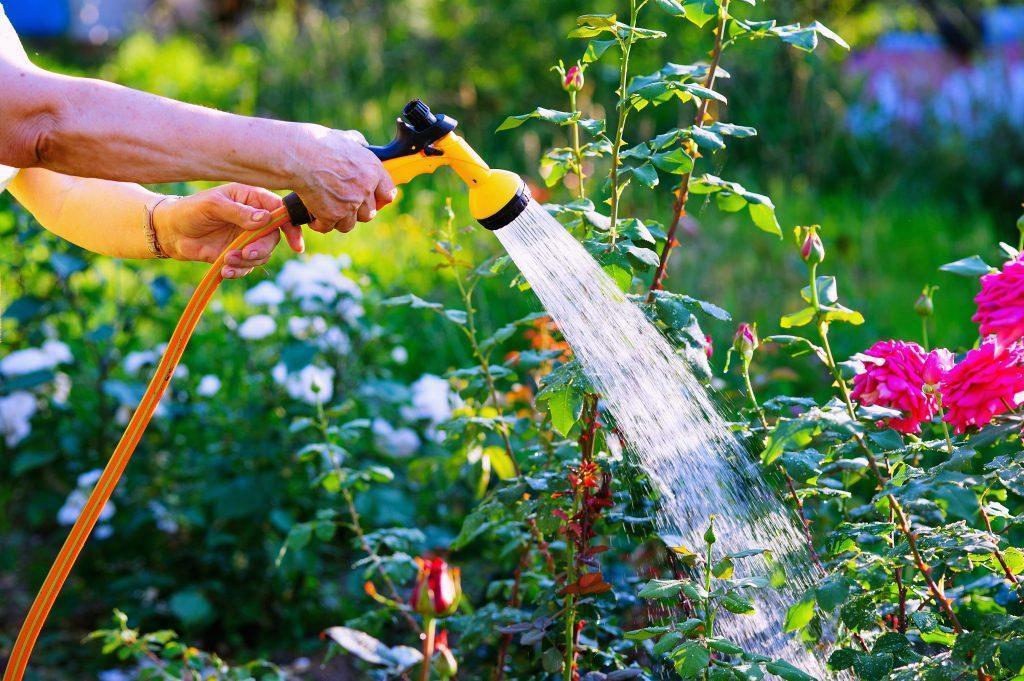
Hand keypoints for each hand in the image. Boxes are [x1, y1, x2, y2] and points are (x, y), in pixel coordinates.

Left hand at [154, 183, 304, 278]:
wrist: (171, 231)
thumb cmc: (190, 210)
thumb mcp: (213, 205)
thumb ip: (239, 212)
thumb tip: (265, 219)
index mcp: (251, 199)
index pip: (279, 211)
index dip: (290, 226)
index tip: (295, 244)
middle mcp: (253, 219)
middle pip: (273, 237)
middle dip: (261, 249)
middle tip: (245, 254)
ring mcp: (246, 238)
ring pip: (262, 255)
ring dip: (247, 262)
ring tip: (226, 261)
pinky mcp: (237, 254)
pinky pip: (247, 267)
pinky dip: (239, 271)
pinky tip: (225, 271)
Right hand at [292, 127, 395, 233]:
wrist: (297, 155)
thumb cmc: (318, 144)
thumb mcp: (345, 138)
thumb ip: (357, 144)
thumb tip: (361, 144)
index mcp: (372, 170)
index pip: (388, 194)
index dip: (379, 199)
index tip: (372, 201)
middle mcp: (364, 189)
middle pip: (369, 214)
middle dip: (356, 211)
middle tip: (342, 204)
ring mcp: (349, 204)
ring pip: (349, 224)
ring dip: (338, 219)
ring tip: (326, 209)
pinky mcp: (331, 215)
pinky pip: (328, 227)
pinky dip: (319, 223)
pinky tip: (313, 215)